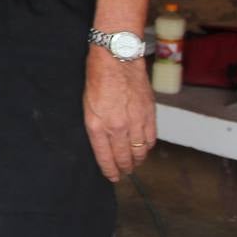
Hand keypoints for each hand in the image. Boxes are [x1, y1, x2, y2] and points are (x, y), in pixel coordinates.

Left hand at [83, 47, 156, 181]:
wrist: (116, 59)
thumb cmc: (97, 78)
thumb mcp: (86, 105)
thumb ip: (96, 126)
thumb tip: (103, 143)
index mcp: (97, 125)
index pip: (105, 157)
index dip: (110, 170)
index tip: (112, 177)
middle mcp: (117, 127)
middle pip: (124, 158)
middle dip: (124, 168)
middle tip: (124, 172)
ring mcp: (135, 121)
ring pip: (140, 151)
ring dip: (137, 160)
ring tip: (134, 163)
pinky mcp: (149, 114)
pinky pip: (150, 139)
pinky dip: (147, 147)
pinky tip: (144, 148)